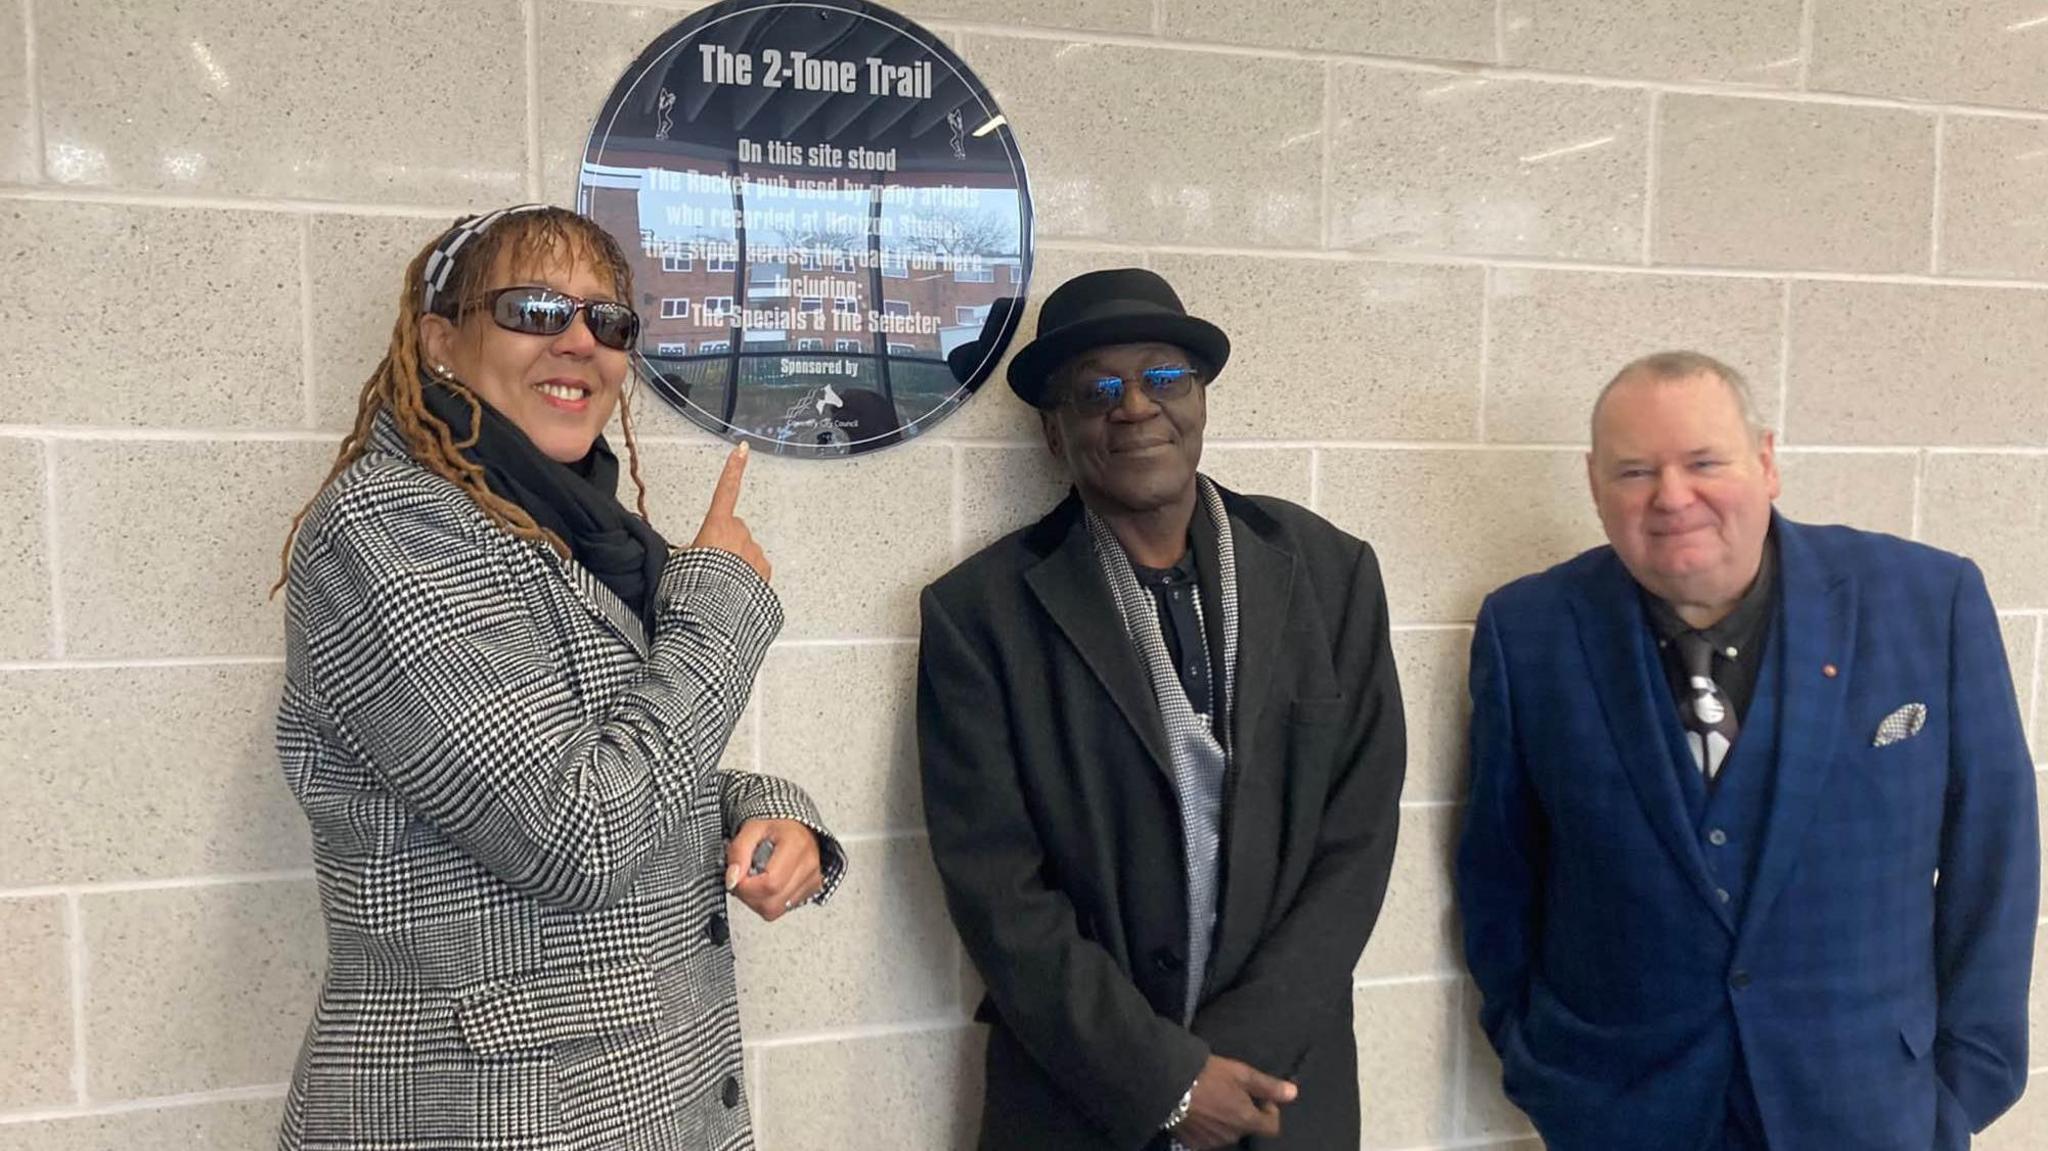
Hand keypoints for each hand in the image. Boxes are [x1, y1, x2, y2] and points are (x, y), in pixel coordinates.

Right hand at [690, 443, 770, 581]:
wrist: (716, 613)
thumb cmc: (694, 587)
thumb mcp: (680, 562)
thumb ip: (691, 549)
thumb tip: (694, 551)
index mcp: (716, 525)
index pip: (726, 490)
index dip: (733, 469)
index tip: (741, 451)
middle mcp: (739, 534)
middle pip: (733, 529)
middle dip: (724, 541)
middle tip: (710, 563)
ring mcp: (754, 552)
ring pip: (745, 550)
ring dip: (736, 560)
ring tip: (721, 582)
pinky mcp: (765, 570)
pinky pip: (755, 568)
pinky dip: (747, 575)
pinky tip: (735, 589)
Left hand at [725, 818, 822, 922]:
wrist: (796, 825)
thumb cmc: (777, 824)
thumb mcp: (751, 828)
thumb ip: (738, 852)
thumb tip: (732, 879)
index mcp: (796, 846)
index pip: (770, 884)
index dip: (746, 887)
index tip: (736, 877)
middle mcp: (808, 866)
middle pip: (772, 903)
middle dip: (748, 896)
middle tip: (742, 878)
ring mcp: (812, 880)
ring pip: (775, 911)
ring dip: (757, 900)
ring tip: (755, 879)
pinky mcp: (811, 890)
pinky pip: (782, 908)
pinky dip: (768, 901)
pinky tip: (767, 883)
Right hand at [1170, 1055, 1296, 1148]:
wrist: (1168, 1084)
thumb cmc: (1208, 1075)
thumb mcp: (1241, 1074)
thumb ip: (1268, 1086)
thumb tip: (1293, 1094)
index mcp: (1246, 1120)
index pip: (1272, 1127)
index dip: (1270, 1111)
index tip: (1260, 1096)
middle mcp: (1231, 1136)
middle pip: (1247, 1128)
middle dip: (1244, 1112)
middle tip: (1231, 1091)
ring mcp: (1210, 1142)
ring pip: (1227, 1132)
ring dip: (1226, 1120)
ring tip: (1212, 1099)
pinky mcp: (1191, 1142)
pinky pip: (1208, 1137)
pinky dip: (1208, 1126)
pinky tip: (1198, 1110)